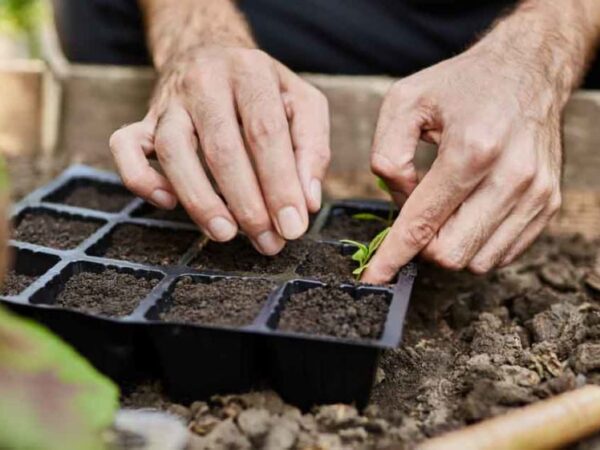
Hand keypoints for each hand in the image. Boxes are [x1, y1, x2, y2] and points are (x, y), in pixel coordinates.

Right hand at [110, 47, 329, 254]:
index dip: (280, 183)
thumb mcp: (302, 103)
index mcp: (251, 72)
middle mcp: (206, 82)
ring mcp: (170, 101)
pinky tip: (168, 203)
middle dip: (247, 203)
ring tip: (225, 234)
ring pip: (172, 151)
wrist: (210, 51)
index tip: (293, 226)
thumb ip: (312, 148)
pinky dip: (141, 180)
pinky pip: (124, 147)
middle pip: (221, 148)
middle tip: (267, 241)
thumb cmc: (263, 89)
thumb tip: (307, 202)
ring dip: (199, 200)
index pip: (265, 132)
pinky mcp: (144, 119)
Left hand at [362, 45, 563, 283]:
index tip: (374, 276)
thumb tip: (398, 200)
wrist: (528, 70)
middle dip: (422, 246)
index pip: (423, 222)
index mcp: (472, 149)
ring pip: (478, 261)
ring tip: (446, 207)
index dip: (393, 255)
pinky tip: (469, 213)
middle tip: (417, 215)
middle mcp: (512, 176)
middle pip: (451, 253)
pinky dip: (477, 243)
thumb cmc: (463, 85)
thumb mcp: (405, 101)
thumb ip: (387, 153)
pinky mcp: (549, 203)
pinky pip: (503, 253)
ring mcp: (536, 193)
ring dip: (450, 245)